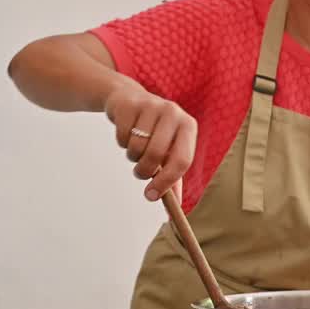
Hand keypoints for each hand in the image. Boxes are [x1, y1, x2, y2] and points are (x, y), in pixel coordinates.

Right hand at [104, 81, 196, 201]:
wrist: (129, 99)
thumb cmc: (154, 132)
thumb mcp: (168, 153)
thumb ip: (173, 179)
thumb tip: (175, 208)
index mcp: (188, 126)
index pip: (182, 160)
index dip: (166, 182)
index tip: (152, 196)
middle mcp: (173, 113)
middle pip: (156, 154)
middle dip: (144, 171)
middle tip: (140, 173)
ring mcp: (151, 105)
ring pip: (137, 146)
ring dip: (132, 156)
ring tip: (135, 148)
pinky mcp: (130, 104)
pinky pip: (122, 136)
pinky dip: (121, 142)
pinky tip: (127, 132)